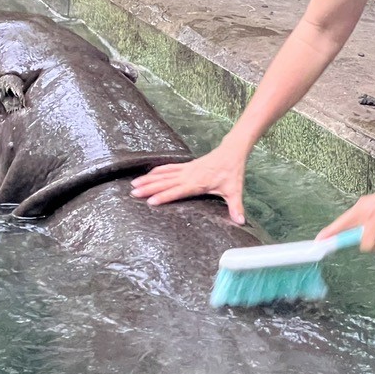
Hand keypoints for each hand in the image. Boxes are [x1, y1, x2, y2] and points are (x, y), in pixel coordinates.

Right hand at [130, 143, 246, 224]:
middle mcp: (188, 176)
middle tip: (133, 193)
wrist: (231, 152)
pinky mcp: (186, 165)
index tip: (150, 201)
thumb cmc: (232, 172)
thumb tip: (241, 221)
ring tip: (134, 184)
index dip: (163, 196)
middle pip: (164, 182)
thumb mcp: (235, 191)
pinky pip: (168, 168)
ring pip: (163, 174)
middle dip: (148, 188)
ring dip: (148, 179)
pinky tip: (148, 174)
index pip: (177, 191)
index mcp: (197, 183)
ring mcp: (186, 169)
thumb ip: (236, 207)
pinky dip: (157, 171)